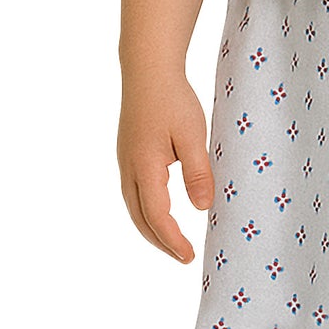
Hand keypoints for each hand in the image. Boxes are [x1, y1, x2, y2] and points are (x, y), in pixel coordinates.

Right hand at [118, 73, 212, 262]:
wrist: (148, 72)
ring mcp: (125, 164)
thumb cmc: (173, 101)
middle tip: (183, 256)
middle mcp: (129, 171)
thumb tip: (202, 208)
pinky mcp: (128, 156)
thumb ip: (197, 172)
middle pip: (141, 219)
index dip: (173, 240)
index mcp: (145, 169)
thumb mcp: (193, 135)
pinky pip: (135, 194)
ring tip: (173, 241)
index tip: (189, 256)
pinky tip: (160, 211)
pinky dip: (147, 211)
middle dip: (161, 241)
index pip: (158, 217)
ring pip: (135, 208)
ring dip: (152, 228)